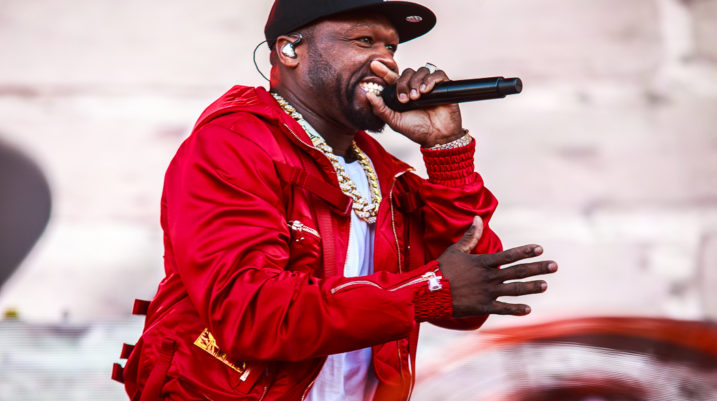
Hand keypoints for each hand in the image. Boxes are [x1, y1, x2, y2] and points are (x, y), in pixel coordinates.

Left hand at [366, 60, 463, 147]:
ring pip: (421, 71)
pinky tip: (426, 91)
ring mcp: (429, 86)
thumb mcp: (395, 121)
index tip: (374, 65)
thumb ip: (381, 109)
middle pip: (407, 72)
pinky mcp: (443, 86)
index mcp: (403, 94)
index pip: (393, 78)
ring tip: (417, 97)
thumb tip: (368, 95)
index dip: (384, 71)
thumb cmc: (417, 130)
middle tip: (405, 99)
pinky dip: (430, 80)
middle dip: (403, 83)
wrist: (437, 138)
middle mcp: (416, 87)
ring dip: (416, 82)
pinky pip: (437, 74)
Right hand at [437, 216, 557, 317]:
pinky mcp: (482, 306)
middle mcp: (489, 277)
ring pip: (514, 289)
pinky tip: (528, 309)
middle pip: (518, 271)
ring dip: (531, 287)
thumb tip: (477, 219)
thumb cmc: (441, 269)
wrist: (430, 292)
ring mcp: (487, 292)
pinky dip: (515, 309)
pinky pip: (502, 309)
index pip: (509, 255)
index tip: (540, 248)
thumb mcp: (455, 250)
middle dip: (537, 268)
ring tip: (545, 285)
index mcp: (483, 262)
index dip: (525, 251)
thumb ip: (469, 236)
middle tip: (554, 266)